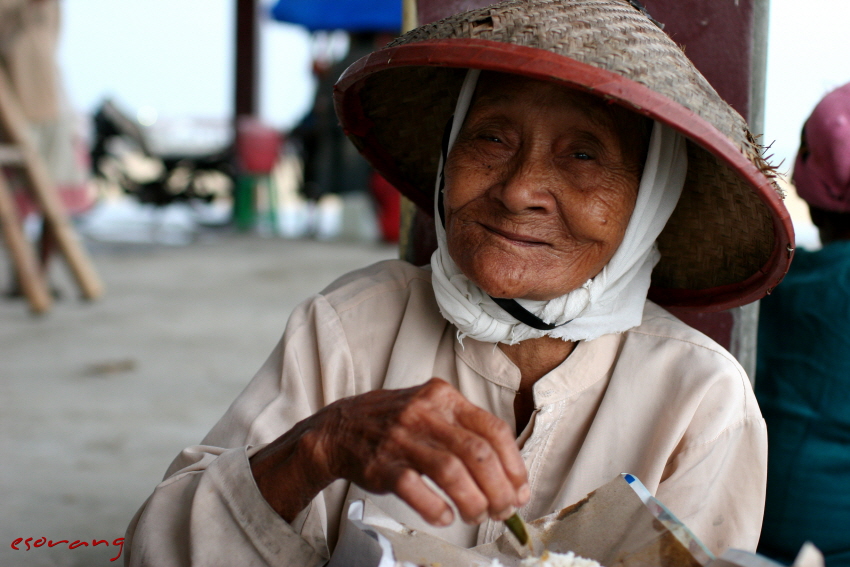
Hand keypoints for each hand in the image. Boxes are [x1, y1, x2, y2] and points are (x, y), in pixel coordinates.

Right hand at [251, 378, 528, 526]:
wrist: (340, 428)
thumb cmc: (396, 423)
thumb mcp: (432, 410)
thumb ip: (467, 434)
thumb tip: (509, 476)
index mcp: (444, 397)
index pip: (493, 429)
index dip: (513, 464)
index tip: (520, 488)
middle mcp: (425, 413)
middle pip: (477, 453)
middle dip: (498, 488)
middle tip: (503, 510)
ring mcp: (402, 437)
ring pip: (450, 471)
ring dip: (473, 500)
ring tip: (477, 515)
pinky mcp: (382, 464)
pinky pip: (414, 488)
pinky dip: (435, 507)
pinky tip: (445, 517)